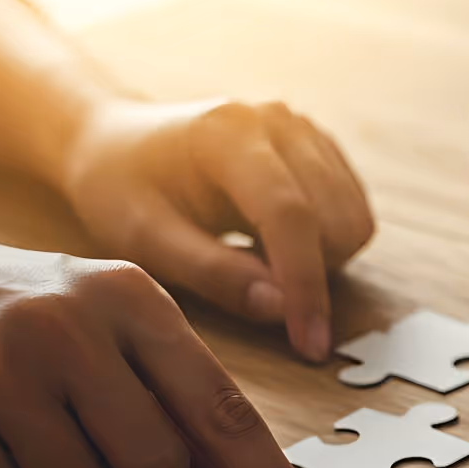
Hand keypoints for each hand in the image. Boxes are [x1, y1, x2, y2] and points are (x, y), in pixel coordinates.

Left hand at [60, 99, 374, 360]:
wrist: (115, 142)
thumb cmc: (119, 189)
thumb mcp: (146, 239)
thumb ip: (215, 273)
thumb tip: (281, 308)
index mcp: (227, 135)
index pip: (290, 215)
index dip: (305, 286)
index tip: (310, 344)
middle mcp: (277, 123)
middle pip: (335, 220)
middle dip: (311, 276)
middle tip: (252, 285)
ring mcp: (303, 129)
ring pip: (354, 218)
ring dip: (322, 260)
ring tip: (258, 260)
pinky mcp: (318, 145)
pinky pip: (353, 209)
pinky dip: (327, 243)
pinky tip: (273, 242)